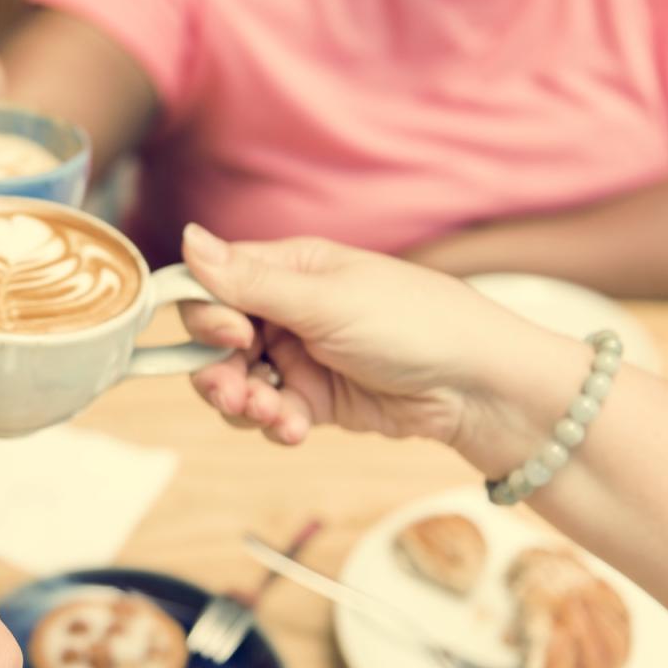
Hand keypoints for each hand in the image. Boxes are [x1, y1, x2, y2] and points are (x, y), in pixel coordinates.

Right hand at [175, 225, 578, 470]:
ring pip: (239, 383)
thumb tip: (187, 238)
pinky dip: (275, 424)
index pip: (214, 284)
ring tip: (270, 415)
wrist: (480, 388)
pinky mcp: (317, 399)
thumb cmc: (416, 324)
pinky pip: (271, 413)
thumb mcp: (327, 301)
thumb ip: (250, 282)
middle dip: (218, 372)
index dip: (204, 315)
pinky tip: (296, 429)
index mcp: (290, 269)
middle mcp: (289, 309)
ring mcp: (303, 356)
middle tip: (234, 395)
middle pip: (217, 342)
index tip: (227, 337)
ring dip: (244, 405)